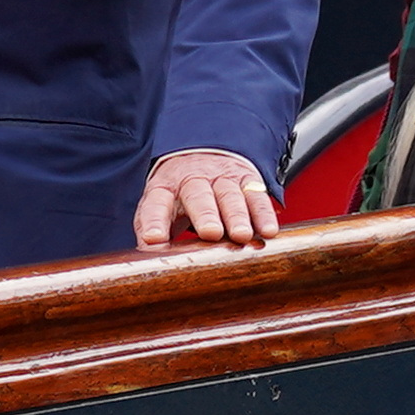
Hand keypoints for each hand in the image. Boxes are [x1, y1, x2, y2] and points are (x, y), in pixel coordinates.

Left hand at [134, 147, 278, 250]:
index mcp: (165, 187)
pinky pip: (257, 196)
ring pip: (230, 195)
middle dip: (206, 214)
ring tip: (241, 236)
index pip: (156, 202)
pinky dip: (263, 214)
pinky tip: (268, 231)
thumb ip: (150, 230)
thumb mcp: (158, 205)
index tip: (153, 239)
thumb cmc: (178, 192)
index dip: (154, 221)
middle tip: (210, 233)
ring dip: (237, 216)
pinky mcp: (247, 179)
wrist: (204, 153)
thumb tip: (146, 261)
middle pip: (199, 196)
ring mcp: (222, 178)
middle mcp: (194, 179)